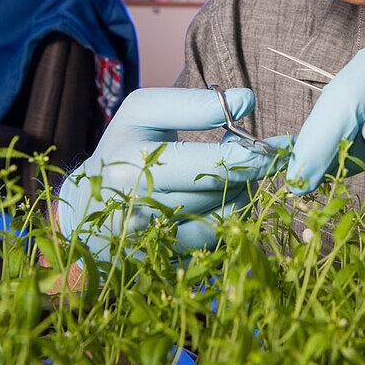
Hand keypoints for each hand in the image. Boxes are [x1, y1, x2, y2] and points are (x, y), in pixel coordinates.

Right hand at [56, 87, 284, 259]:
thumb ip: (192, 105)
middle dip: (251, 170)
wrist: (86, 209)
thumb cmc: (121, 149)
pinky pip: (219, 239)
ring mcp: (154, 244)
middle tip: (268, 152)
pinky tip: (218, 196)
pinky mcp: (167, 263)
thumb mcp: (143, 113)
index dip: (249, 155)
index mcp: (132, 168)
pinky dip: (228, 214)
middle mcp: (142, 213)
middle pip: (220, 193)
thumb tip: (246, 101)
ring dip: (241, 191)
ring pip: (224, 218)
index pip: (207, 167)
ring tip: (231, 170)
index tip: (277, 145)